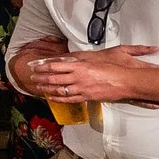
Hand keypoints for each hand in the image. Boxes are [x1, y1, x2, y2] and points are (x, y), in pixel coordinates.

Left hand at [26, 45, 158, 102]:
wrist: (126, 82)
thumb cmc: (114, 69)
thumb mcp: (95, 58)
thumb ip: (80, 59)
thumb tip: (67, 59)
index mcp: (80, 66)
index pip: (55, 66)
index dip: (43, 66)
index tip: (35, 66)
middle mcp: (78, 77)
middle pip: (54, 78)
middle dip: (40, 78)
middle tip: (32, 78)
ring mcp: (82, 88)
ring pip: (59, 90)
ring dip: (46, 89)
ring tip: (38, 88)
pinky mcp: (87, 97)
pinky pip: (69, 99)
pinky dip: (58, 98)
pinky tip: (51, 97)